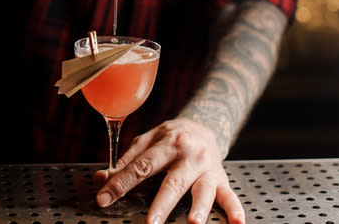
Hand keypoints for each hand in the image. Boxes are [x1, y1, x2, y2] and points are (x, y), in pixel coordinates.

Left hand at [93, 118, 245, 223]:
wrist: (206, 125)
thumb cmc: (171, 138)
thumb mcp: (147, 141)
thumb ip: (126, 161)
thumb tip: (101, 179)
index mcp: (167, 143)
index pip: (141, 166)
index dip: (121, 183)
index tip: (104, 198)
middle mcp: (189, 155)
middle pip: (173, 182)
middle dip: (161, 204)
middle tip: (151, 223)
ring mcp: (207, 168)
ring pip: (203, 190)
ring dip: (199, 208)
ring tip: (193, 223)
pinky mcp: (222, 179)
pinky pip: (230, 195)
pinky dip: (235, 209)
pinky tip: (237, 222)